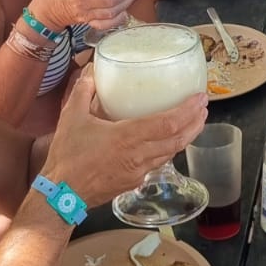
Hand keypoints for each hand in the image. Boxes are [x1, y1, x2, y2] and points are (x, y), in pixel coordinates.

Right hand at [43, 69, 207, 205]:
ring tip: (193, 122)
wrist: (61, 195)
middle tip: (204, 107)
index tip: (200, 98)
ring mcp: (139, 172)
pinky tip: (167, 142)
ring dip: (185, 136)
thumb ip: (83, 91)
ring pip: (171, 152)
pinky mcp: (134, 182)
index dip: (188, 111)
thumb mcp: (72, 117)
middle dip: (195, 122)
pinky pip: (158, 163)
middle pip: (178, 139)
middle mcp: (139, 155)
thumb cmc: (68, 156)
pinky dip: (169, 149)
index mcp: (128, 137)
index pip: (169, 123)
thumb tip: (90, 71)